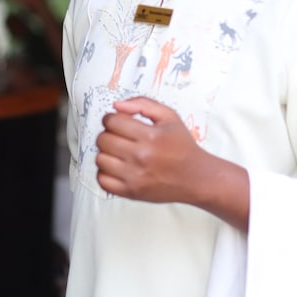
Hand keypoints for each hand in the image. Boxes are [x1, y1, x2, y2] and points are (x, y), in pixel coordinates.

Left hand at [95, 96, 211, 204]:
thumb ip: (143, 104)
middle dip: (108, 134)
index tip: (118, 122)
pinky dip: (105, 173)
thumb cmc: (182, 146)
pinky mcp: (131, 192)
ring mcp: (135, 177)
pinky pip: (102, 180)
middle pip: (103, 139)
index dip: (112, 118)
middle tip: (120, 137)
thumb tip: (117, 105)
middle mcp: (141, 157)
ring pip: (100, 159)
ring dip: (106, 153)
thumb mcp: (170, 117)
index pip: (112, 121)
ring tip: (119, 152)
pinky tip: (117, 167)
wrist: (196, 177)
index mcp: (150, 136)